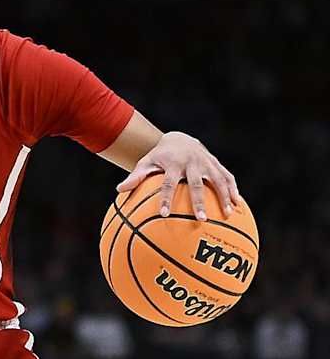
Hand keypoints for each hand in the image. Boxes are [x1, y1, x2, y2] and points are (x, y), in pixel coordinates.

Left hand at [117, 130, 239, 219]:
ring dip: (224, 196)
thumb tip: (119, 190)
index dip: (165, 199)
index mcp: (172, 165)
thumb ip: (135, 177)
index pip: (167, 184)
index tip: (163, 215)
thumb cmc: (160, 156)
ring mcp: (206, 163)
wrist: (179, 139)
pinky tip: (239, 205)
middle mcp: (191, 163)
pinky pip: (228, 177)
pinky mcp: (217, 164)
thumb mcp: (146, 163)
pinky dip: (233, 189)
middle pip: (196, 184)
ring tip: (228, 214)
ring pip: (217, 180)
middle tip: (202, 219)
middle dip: (199, 202)